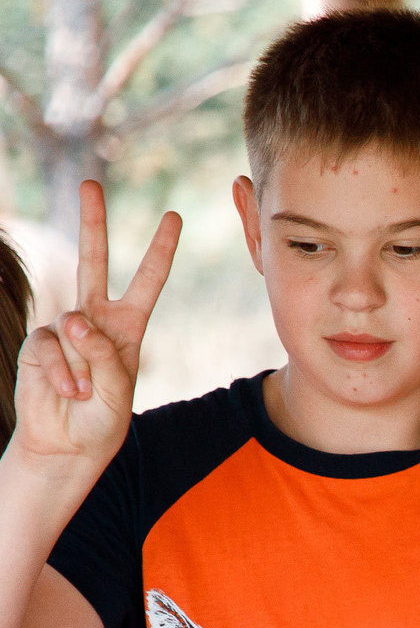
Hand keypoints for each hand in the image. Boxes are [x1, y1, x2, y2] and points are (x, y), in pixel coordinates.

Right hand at [13, 181, 179, 477]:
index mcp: (127, 326)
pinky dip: (61, 373)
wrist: (68, 443)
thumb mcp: (118, 391)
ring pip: (72, 319)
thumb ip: (102, 355)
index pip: (146, 281)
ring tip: (86, 392)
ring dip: (82, 363)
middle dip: (92, 223)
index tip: (173, 218)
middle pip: (92, 261)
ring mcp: (63, 328)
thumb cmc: (103, 419)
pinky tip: (69, 392)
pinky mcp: (38, 342)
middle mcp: (95, 319)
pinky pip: (50, 348)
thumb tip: (75, 319)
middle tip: (90, 183)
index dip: (159, 251)